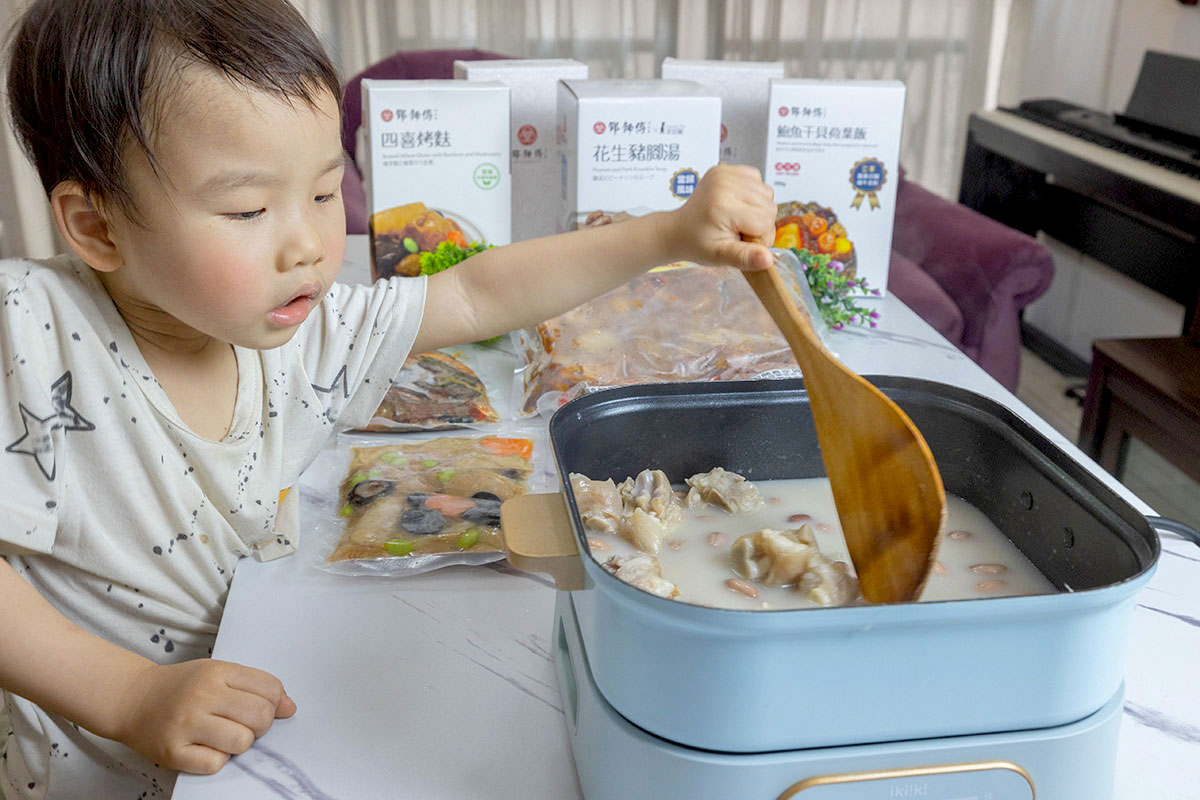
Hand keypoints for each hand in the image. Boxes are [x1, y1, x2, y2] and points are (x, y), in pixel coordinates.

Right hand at [113, 659, 296, 773]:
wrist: (132, 699)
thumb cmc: (181, 687)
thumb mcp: (219, 674)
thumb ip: (255, 686)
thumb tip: (290, 708)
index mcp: (218, 672)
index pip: (271, 689)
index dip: (274, 702)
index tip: (260, 707)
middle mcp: (203, 696)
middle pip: (261, 716)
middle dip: (261, 725)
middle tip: (244, 724)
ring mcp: (187, 724)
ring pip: (242, 741)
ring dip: (240, 743)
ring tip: (224, 736)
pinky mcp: (173, 751)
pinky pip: (215, 763)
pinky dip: (217, 760)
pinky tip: (206, 748)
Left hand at [662, 163, 776, 271]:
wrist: (678, 229)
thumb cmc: (697, 243)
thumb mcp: (720, 256)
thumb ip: (745, 257)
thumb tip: (768, 260)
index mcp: (723, 205)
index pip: (765, 221)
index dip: (759, 237)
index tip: (741, 241)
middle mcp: (725, 183)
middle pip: (769, 206)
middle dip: (759, 223)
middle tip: (738, 231)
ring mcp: (725, 173)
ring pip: (767, 193)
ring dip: (757, 209)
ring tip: (736, 218)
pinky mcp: (726, 168)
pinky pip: (757, 179)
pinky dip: (752, 194)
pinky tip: (737, 204)